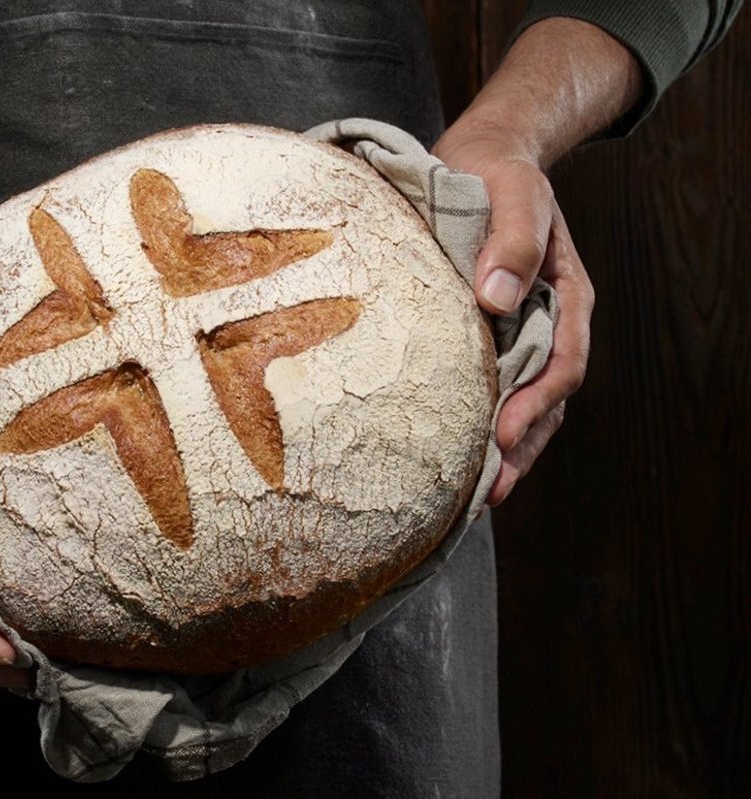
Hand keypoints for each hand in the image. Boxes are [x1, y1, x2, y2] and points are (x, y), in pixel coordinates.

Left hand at [432, 131, 592, 505]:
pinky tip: (456, 451)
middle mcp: (547, 320)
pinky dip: (481, 419)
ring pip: (523, 400)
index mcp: (566, 294)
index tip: (505, 433)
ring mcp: (519, 331)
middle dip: (524, 446)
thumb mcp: (512, 193)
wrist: (480, 157)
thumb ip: (513, 240)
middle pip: (547, 397)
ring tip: (480, 493)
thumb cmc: (497, 172)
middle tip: (494, 489)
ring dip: (506, 447)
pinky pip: (491, 385)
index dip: (538, 402)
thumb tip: (496, 298)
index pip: (563, 361)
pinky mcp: (486, 333)